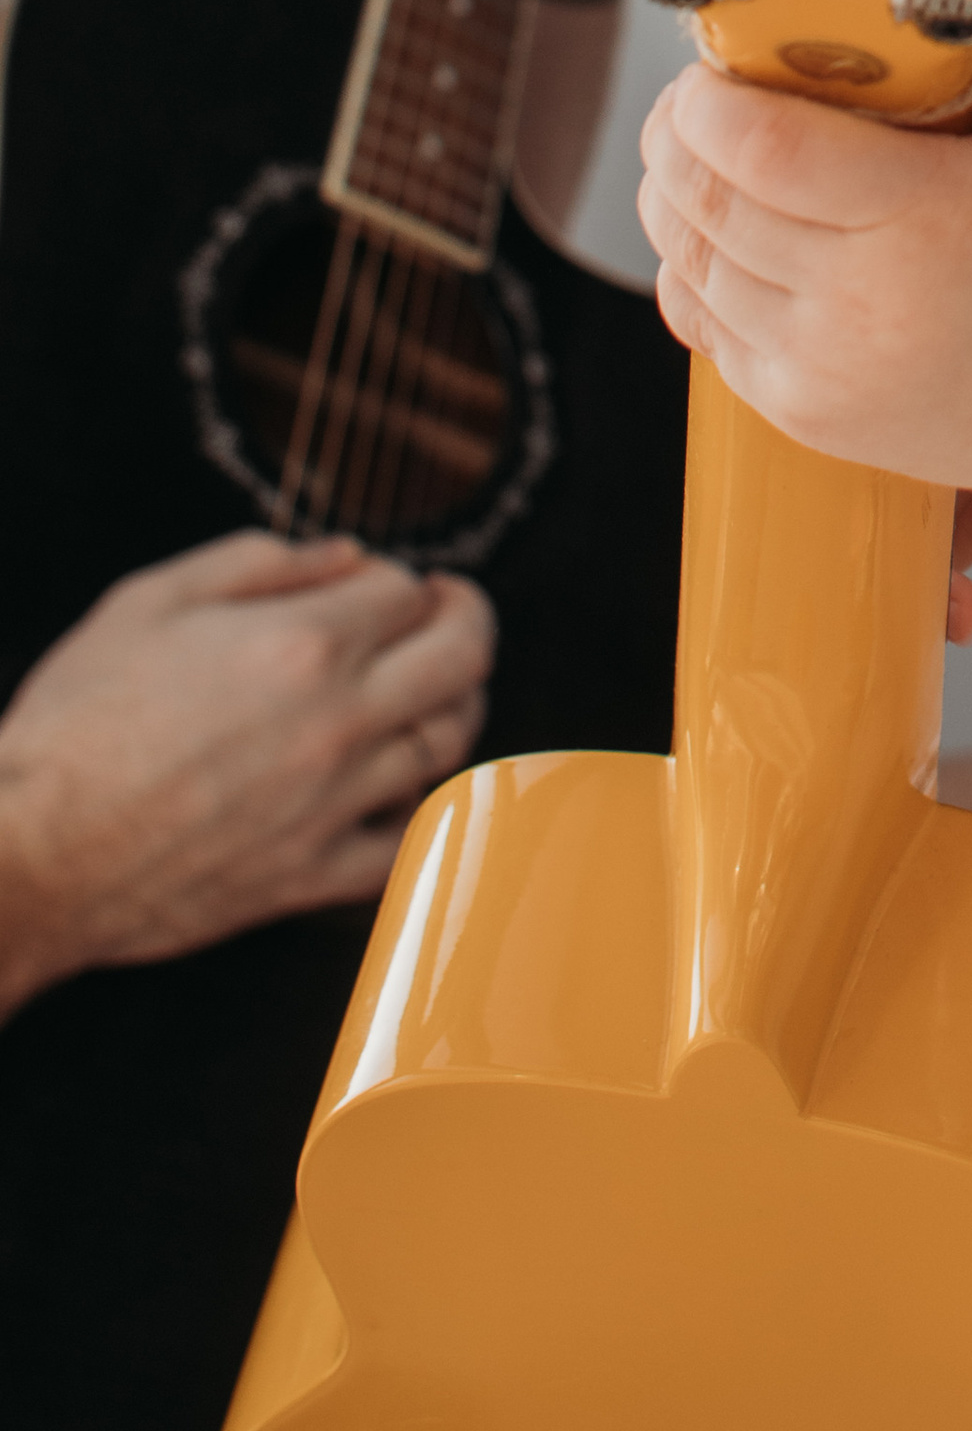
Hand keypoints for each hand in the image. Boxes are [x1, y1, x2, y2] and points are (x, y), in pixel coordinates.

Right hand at [0, 534, 495, 1016]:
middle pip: (463, 657)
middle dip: (468, 619)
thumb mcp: (149, 599)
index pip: (407, 589)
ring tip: (437, 687)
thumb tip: (345, 553)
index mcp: (302, 645)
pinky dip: (424, 809)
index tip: (386, 584)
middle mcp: (336, 722)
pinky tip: (406, 785)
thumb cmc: (76, 725)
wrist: (30, 850)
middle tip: (453, 610)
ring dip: (457, 702)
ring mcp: (332, 806)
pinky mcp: (310, 878)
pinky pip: (408, 845)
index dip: (402, 577)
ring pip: (449, 744)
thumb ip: (257, 560)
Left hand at [638, 48, 971, 497]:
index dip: (706, 98)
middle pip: (706, 200)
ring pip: (688, 262)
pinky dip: (695, 266)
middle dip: (674, 135)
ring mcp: (828, 368)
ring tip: (704, 156)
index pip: (759, 147)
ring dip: (674, 196)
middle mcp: (865, 304)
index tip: (714, 68)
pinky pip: (703, 324)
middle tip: (696, 100)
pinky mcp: (807, 412)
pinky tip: (729, 231)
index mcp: (928, 216)